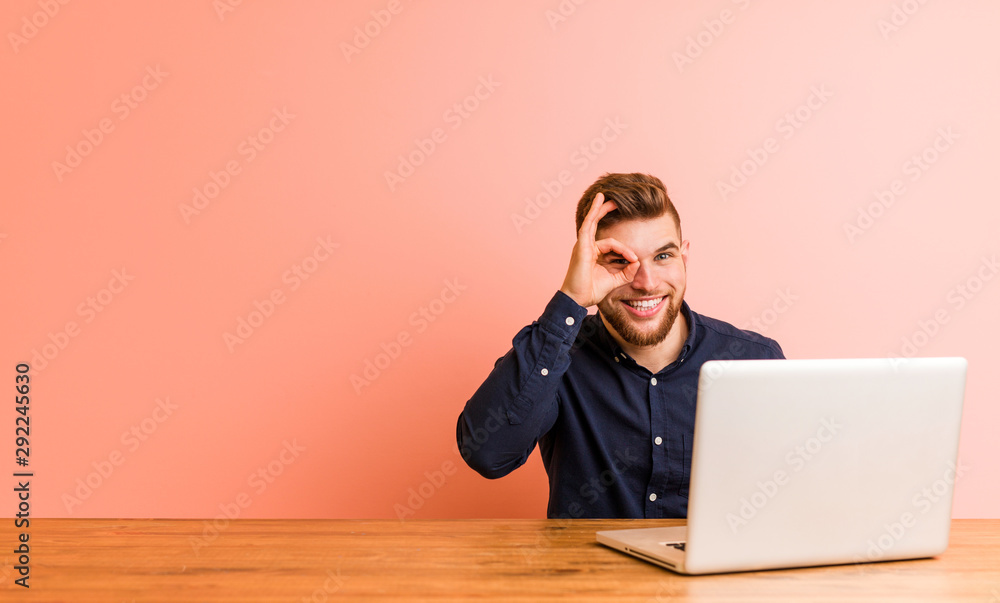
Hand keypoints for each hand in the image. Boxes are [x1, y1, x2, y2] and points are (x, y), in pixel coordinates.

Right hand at [559, 192, 639, 307]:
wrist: (577, 299)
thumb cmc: (591, 291)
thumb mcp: (615, 280)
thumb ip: (627, 272)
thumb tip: (638, 262)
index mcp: (593, 255)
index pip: (613, 245)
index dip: (626, 251)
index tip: (634, 260)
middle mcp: (587, 247)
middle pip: (597, 224)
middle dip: (606, 211)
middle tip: (617, 200)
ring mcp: (583, 245)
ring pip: (593, 221)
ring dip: (600, 207)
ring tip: (607, 196)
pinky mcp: (581, 245)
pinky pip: (590, 225)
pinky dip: (595, 211)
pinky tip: (601, 201)